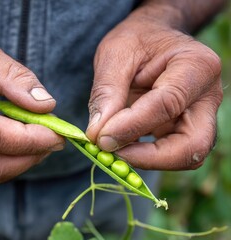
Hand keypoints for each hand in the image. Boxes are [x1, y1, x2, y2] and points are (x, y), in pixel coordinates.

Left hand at [86, 5, 222, 169]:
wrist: (152, 39)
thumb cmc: (136, 40)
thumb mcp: (115, 54)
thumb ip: (107, 93)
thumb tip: (97, 135)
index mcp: (197, 65)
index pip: (168, 104)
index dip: (132, 126)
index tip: (100, 138)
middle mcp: (208, 96)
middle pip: (193, 144)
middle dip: (150, 158)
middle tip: (110, 154)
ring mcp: (200, 115)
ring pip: (185, 155)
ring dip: (146, 160)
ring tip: (111, 148)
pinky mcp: (185, 128)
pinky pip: (171, 153)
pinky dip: (144, 156)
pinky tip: (119, 145)